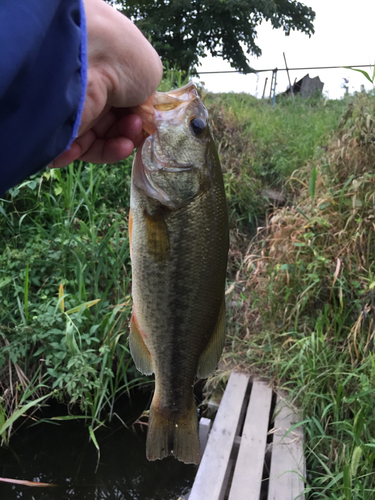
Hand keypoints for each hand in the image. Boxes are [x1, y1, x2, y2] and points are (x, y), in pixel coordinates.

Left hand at [51, 0, 161, 167]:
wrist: (88, 60)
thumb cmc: (123, 59)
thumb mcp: (149, 71)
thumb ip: (148, 96)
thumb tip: (139, 112)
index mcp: (110, 75)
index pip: (125, 106)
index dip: (139, 118)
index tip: (146, 121)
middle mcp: (91, 92)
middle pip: (113, 126)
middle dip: (129, 134)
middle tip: (135, 129)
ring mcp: (74, 110)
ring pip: (97, 142)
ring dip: (116, 148)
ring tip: (125, 144)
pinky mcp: (59, 128)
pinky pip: (74, 150)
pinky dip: (89, 155)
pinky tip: (104, 150)